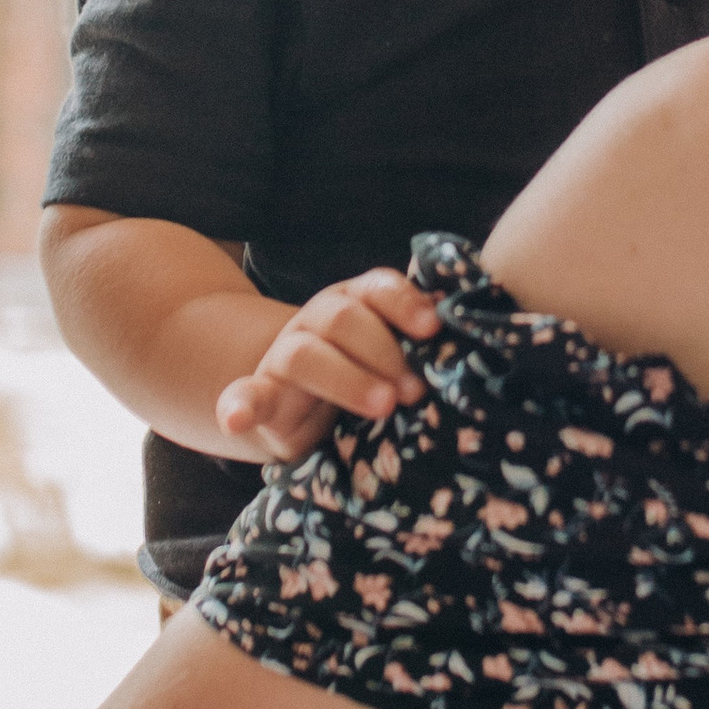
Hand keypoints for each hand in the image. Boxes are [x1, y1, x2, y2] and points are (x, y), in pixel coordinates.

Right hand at [215, 266, 437, 461]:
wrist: (296, 402)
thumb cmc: (363, 377)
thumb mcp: (390, 356)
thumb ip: (417, 345)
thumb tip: (471, 341)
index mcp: (353, 304)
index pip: (376, 289)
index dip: (403, 304)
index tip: (432, 329)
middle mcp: (316, 322)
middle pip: (344, 319)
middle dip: (384, 351)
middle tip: (416, 391)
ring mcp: (283, 359)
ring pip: (305, 354)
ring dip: (345, 378)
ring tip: (382, 406)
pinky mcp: (260, 398)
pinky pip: (245, 397)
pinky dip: (239, 406)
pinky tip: (237, 418)